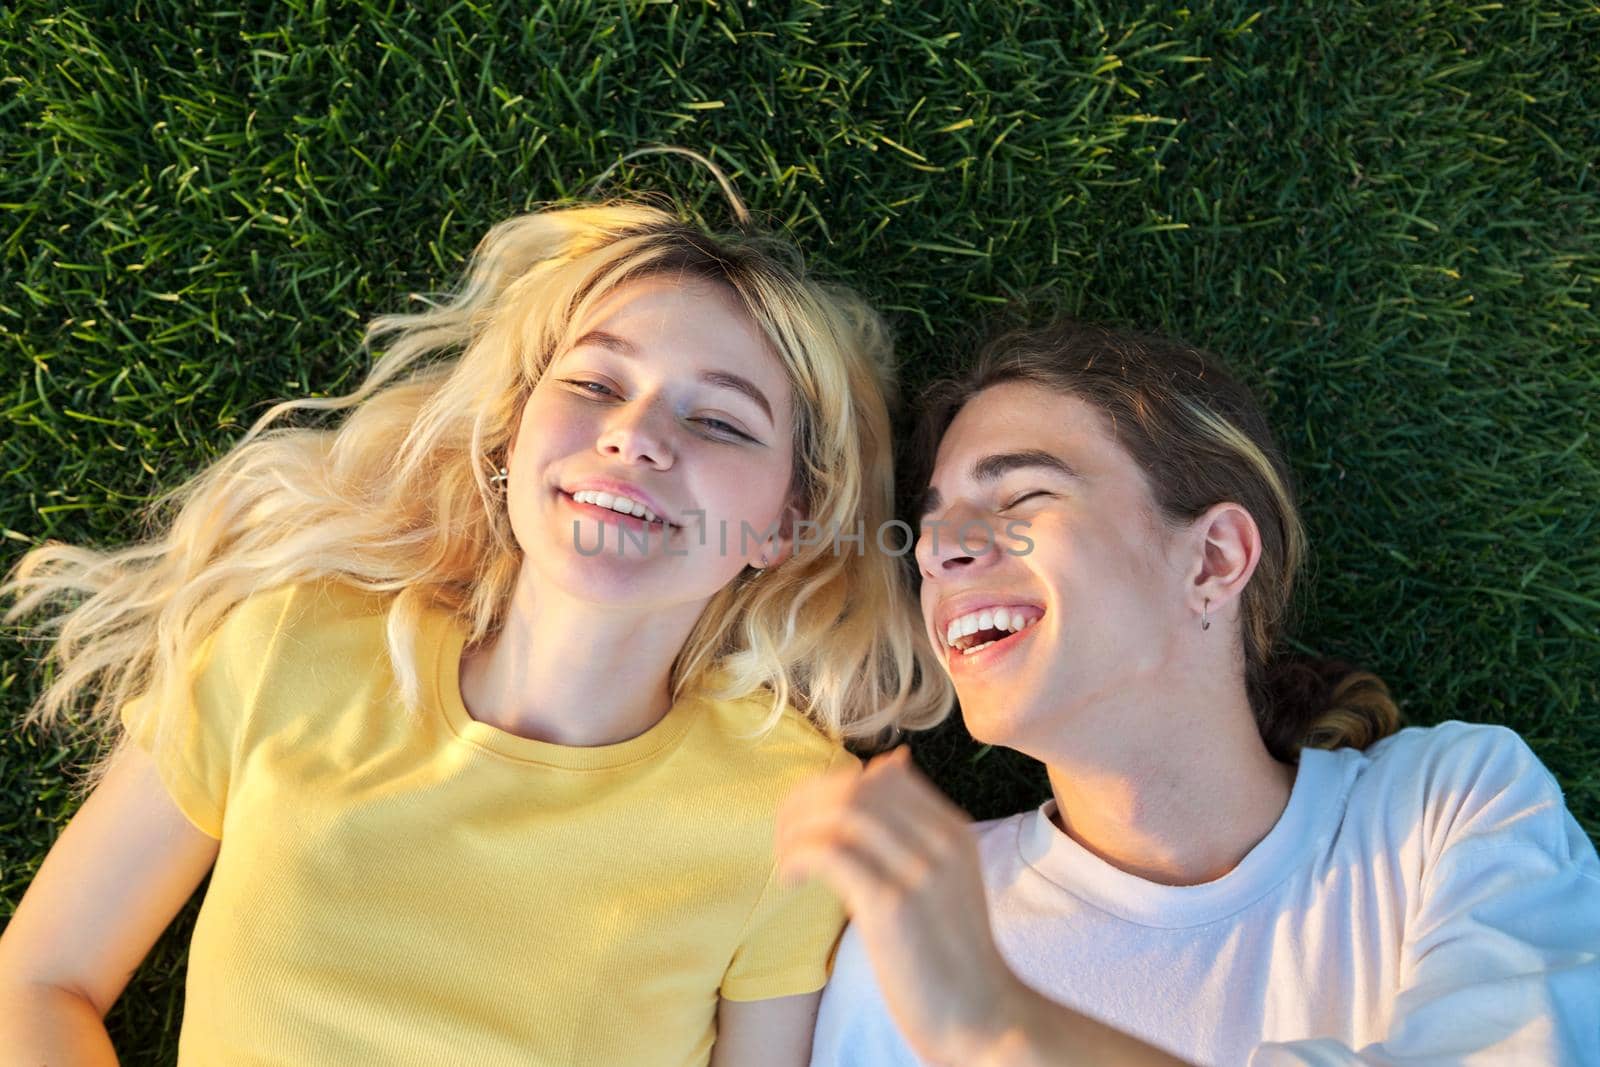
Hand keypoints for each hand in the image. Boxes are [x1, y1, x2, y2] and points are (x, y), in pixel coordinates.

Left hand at [775, 747, 1028, 1066]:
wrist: (983, 1016)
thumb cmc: (951, 953)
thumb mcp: (947, 876)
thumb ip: (917, 827)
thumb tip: (890, 765)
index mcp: (952, 831)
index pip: (883, 775)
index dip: (832, 787)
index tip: (808, 819)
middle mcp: (940, 842)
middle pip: (856, 787)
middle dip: (806, 804)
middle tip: (785, 836)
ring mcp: (919, 872)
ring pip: (841, 812)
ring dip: (797, 830)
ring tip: (786, 860)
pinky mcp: (892, 906)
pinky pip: (831, 854)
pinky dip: (799, 858)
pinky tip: (792, 880)